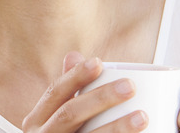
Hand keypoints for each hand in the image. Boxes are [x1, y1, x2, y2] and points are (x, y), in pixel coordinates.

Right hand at [22, 51, 147, 132]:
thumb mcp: (55, 118)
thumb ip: (67, 90)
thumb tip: (74, 55)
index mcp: (37, 121)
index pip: (55, 93)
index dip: (75, 76)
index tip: (99, 62)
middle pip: (70, 115)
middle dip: (100, 98)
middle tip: (130, 86)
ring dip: (116, 128)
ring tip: (143, 116)